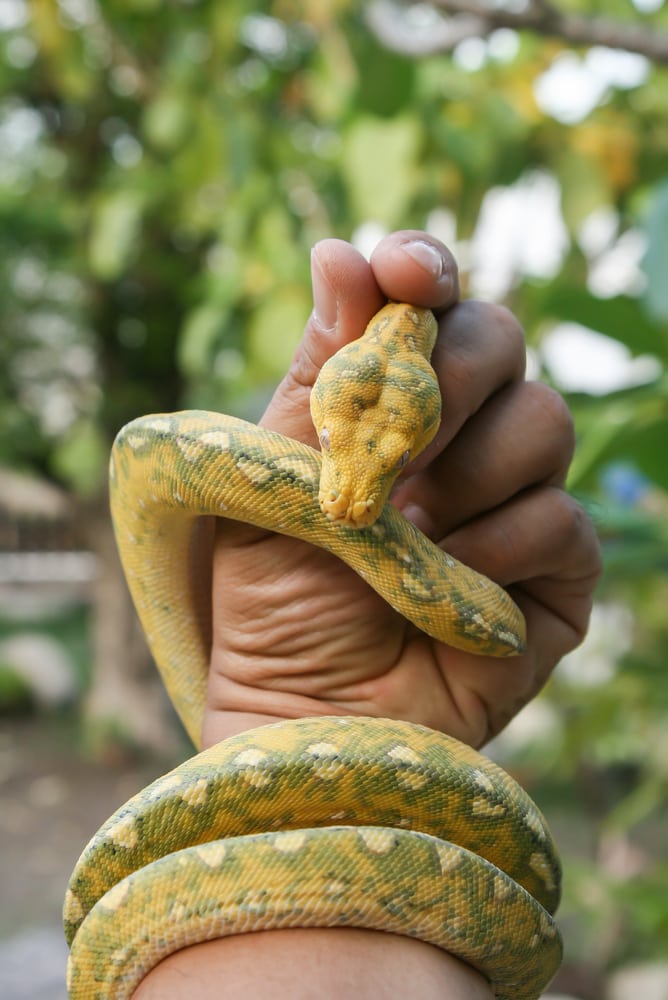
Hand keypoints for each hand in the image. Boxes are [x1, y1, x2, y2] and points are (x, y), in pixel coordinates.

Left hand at [203, 231, 600, 749]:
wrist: (308, 716)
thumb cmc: (277, 600)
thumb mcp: (276, 477)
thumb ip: (319, 372)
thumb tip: (340, 251)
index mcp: (395, 404)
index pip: (433, 305)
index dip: (427, 273)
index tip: (407, 276)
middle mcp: (466, 439)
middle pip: (504, 340)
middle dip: (452, 375)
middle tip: (395, 444)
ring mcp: (517, 501)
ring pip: (545, 423)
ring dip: (467, 477)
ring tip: (406, 534)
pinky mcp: (557, 572)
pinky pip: (560, 520)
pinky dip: (498, 548)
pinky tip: (453, 587)